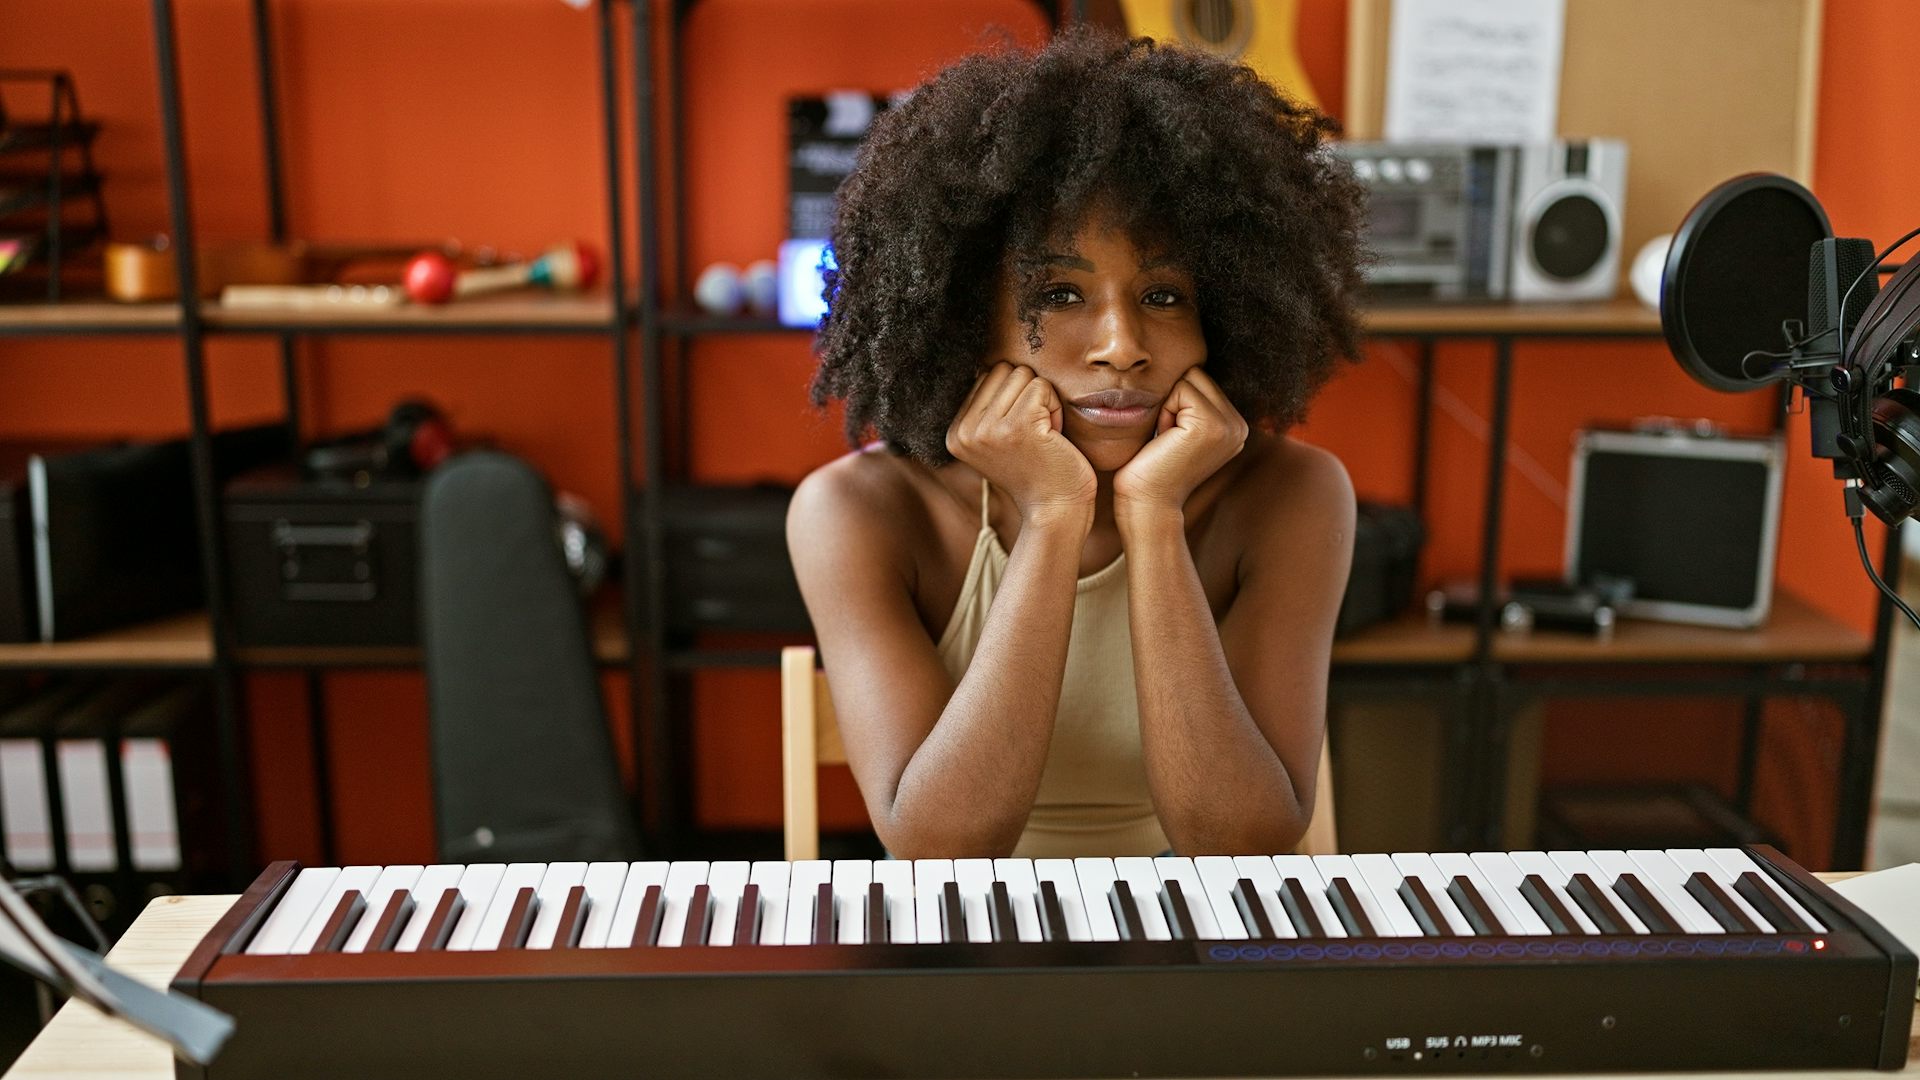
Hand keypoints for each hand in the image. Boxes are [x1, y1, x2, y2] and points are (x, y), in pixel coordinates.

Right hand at [946, 362, 1095, 522]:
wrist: (1055, 510)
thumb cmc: (1036, 471)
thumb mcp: (997, 438)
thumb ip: (987, 406)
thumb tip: (986, 364)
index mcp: (955, 432)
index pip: (986, 375)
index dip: (1013, 398)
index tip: (1020, 434)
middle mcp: (965, 430)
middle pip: (1003, 370)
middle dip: (1027, 395)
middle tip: (1034, 435)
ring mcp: (989, 428)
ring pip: (1023, 374)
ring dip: (1043, 401)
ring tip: (1042, 436)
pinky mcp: (1018, 425)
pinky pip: (1042, 386)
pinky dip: (1055, 407)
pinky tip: (1052, 436)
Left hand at [1114, 367, 1248, 515]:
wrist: (1147, 504)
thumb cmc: (1151, 468)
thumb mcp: (1179, 429)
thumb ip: (1191, 403)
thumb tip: (1181, 364)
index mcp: (1235, 426)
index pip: (1201, 381)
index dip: (1176, 402)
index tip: (1171, 437)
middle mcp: (1240, 425)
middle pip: (1197, 374)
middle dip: (1173, 400)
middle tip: (1167, 438)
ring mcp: (1229, 425)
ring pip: (1189, 378)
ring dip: (1168, 405)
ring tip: (1167, 439)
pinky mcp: (1212, 424)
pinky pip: (1181, 388)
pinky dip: (1164, 411)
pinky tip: (1165, 439)